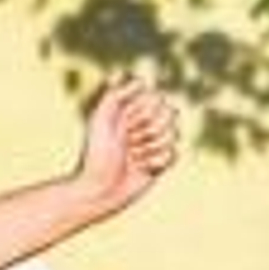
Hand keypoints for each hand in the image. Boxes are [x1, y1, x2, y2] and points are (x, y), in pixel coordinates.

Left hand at [76, 78, 178, 216]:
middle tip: (128, 144)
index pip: (159, 99)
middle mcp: (145, 126)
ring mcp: (153, 144)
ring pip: (174, 135)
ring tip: (131, 159)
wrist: (97, 189)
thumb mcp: (100, 118)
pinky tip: (141, 169)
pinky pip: (174, 154)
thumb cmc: (95, 154)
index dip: (145, 112)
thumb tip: (143, 80)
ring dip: (150, 147)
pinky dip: (157, 162)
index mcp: (132, 112)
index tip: (124, 125)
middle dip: (149, 130)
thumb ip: (116, 93)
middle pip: (171, 114)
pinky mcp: (159, 163)